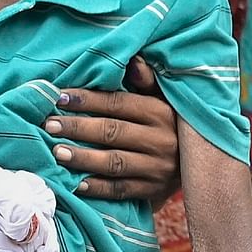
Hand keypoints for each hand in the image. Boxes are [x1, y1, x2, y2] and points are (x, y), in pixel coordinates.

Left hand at [50, 57, 181, 201]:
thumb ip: (148, 81)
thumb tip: (133, 60)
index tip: (59, 97)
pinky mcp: (153, 190)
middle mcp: (161, 140)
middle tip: (49, 125)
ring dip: (84, 158)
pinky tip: (77, 184)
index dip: (87, 99)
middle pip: (112, 132)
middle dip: (78, 128)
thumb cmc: (173, 124)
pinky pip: (122, 190)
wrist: (203, 165)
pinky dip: (99, 188)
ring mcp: (158, 168)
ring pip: (114, 162)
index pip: (117, 103)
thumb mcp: (167, 98)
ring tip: (57, 152)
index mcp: (161, 111)